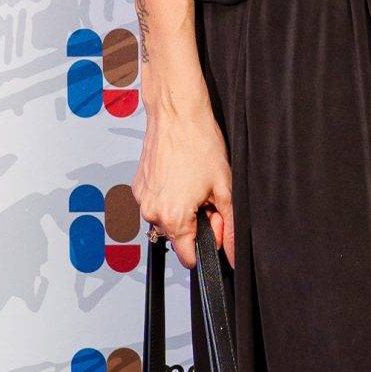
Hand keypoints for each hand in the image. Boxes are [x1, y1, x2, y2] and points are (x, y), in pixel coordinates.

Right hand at [134, 99, 235, 266]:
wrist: (176, 114)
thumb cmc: (199, 143)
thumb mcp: (224, 188)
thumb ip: (229, 226)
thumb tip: (233, 252)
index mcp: (173, 218)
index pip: (188, 257)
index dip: (207, 244)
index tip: (214, 224)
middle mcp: (152, 213)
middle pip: (178, 237)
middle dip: (195, 223)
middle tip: (206, 195)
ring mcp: (142, 200)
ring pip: (167, 220)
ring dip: (181, 209)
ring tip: (192, 183)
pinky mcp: (138, 187)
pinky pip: (157, 204)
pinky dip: (169, 196)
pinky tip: (179, 176)